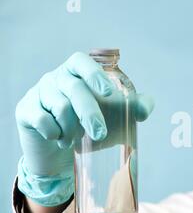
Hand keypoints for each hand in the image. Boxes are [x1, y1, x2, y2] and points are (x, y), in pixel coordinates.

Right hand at [15, 52, 152, 205]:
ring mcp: (39, 92)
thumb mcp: (116, 118)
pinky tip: (59, 139)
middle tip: (100, 134)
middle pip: (74, 89)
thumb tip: (145, 108)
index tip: (109, 93)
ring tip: (77, 140)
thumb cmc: (90, 126)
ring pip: (59, 107)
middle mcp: (57, 78)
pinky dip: (54, 133)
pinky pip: (41, 119)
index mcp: (78, 72)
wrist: (60, 151)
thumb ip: (136, 108)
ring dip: (72, 128)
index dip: (94, 74)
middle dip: (90, 113)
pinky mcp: (26, 110)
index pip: (81, 61)